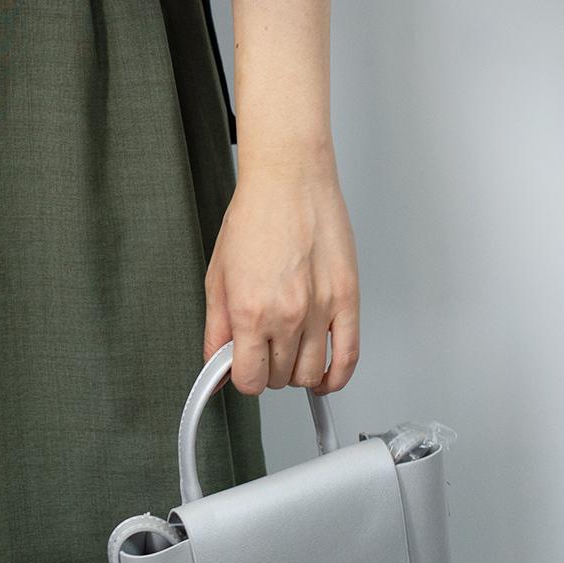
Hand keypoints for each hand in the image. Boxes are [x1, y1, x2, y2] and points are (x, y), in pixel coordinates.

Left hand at [203, 159, 360, 396]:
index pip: (249, 380)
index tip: (241, 365)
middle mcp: (287, 315)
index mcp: (250, 311)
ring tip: (288, 350)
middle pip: (280, 379)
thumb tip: (215, 364)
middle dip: (267, 368)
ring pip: (312, 374)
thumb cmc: (254, 217)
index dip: (242, 377)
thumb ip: (216, 327)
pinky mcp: (347, 301)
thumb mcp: (218, 275)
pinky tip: (324, 376)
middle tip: (262, 347)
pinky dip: (336, 377)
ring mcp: (321, 310)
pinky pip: (348, 358)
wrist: (289, 181)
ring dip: (297, 371)